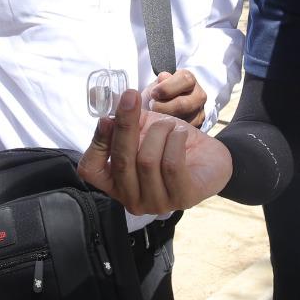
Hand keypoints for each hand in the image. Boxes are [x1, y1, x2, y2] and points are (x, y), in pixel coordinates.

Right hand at [78, 89, 231, 215]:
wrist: (208, 156)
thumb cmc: (170, 144)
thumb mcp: (142, 129)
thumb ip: (123, 122)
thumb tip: (108, 109)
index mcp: (115, 183)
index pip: (91, 169)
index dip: (96, 143)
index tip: (106, 118)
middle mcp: (132, 199)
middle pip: (121, 161)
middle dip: (126, 125)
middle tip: (131, 97)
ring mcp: (157, 203)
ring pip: (147, 161)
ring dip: (158, 131)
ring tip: (169, 124)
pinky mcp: (183, 199)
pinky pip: (171, 165)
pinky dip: (175, 140)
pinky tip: (181, 134)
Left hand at [146, 69, 206, 126]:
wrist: (156, 110)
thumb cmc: (156, 95)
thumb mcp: (154, 86)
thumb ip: (159, 82)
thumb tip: (163, 77)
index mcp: (188, 79)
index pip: (185, 80)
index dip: (167, 88)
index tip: (154, 94)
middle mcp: (198, 94)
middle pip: (184, 104)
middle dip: (164, 107)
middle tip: (152, 107)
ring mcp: (199, 111)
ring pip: (185, 119)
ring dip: (167, 119)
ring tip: (157, 116)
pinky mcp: (197, 125)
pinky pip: (185, 130)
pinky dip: (172, 129)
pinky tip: (163, 125)